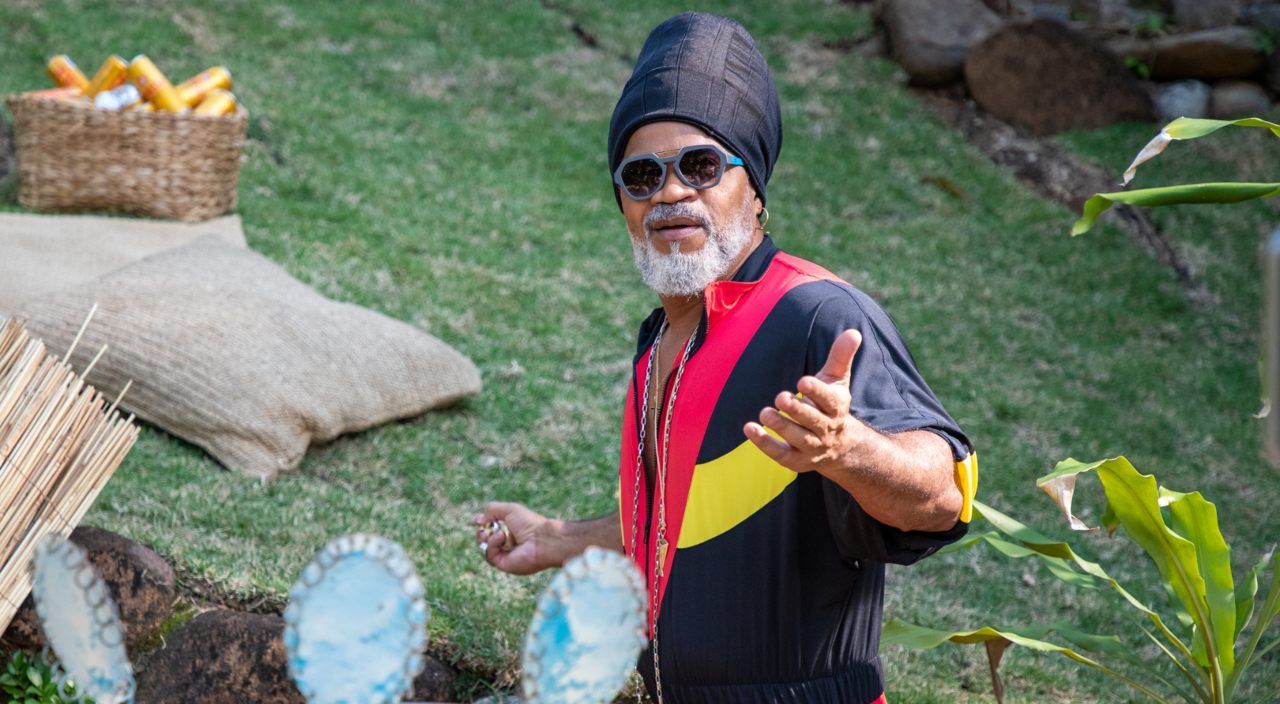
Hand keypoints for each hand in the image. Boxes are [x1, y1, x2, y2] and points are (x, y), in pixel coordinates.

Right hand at [474, 501, 560, 575]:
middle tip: (483, 528)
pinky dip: (492, 544)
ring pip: (484, 549)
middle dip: (481, 533)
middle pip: (484, 541)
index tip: (480, 519)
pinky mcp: (504, 564)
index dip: (484, 525)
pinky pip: (489, 555)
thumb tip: (478, 520)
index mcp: (511, 532)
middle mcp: (507, 545)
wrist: (541, 540)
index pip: (490, 530)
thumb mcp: (509, 510)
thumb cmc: (529, 523)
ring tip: (497, 532)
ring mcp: (505, 555)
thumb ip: (492, 510)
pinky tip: (502, 537)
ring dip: (486, 538)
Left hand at [743, 329, 867, 474]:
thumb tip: (853, 332)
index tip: (802, 381)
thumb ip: (841, 357)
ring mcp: (813, 447)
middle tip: (780, 397)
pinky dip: (765, 444)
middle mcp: (827, 430)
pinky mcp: (797, 460)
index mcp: (837, 408)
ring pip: (798, 439)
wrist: (841, 447)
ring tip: (765, 413)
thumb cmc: (831, 405)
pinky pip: (781, 455)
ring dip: (781, 427)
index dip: (817, 392)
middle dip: (797, 410)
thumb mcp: (837, 380)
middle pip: (814, 422)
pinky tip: (750, 429)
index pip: (830, 401)